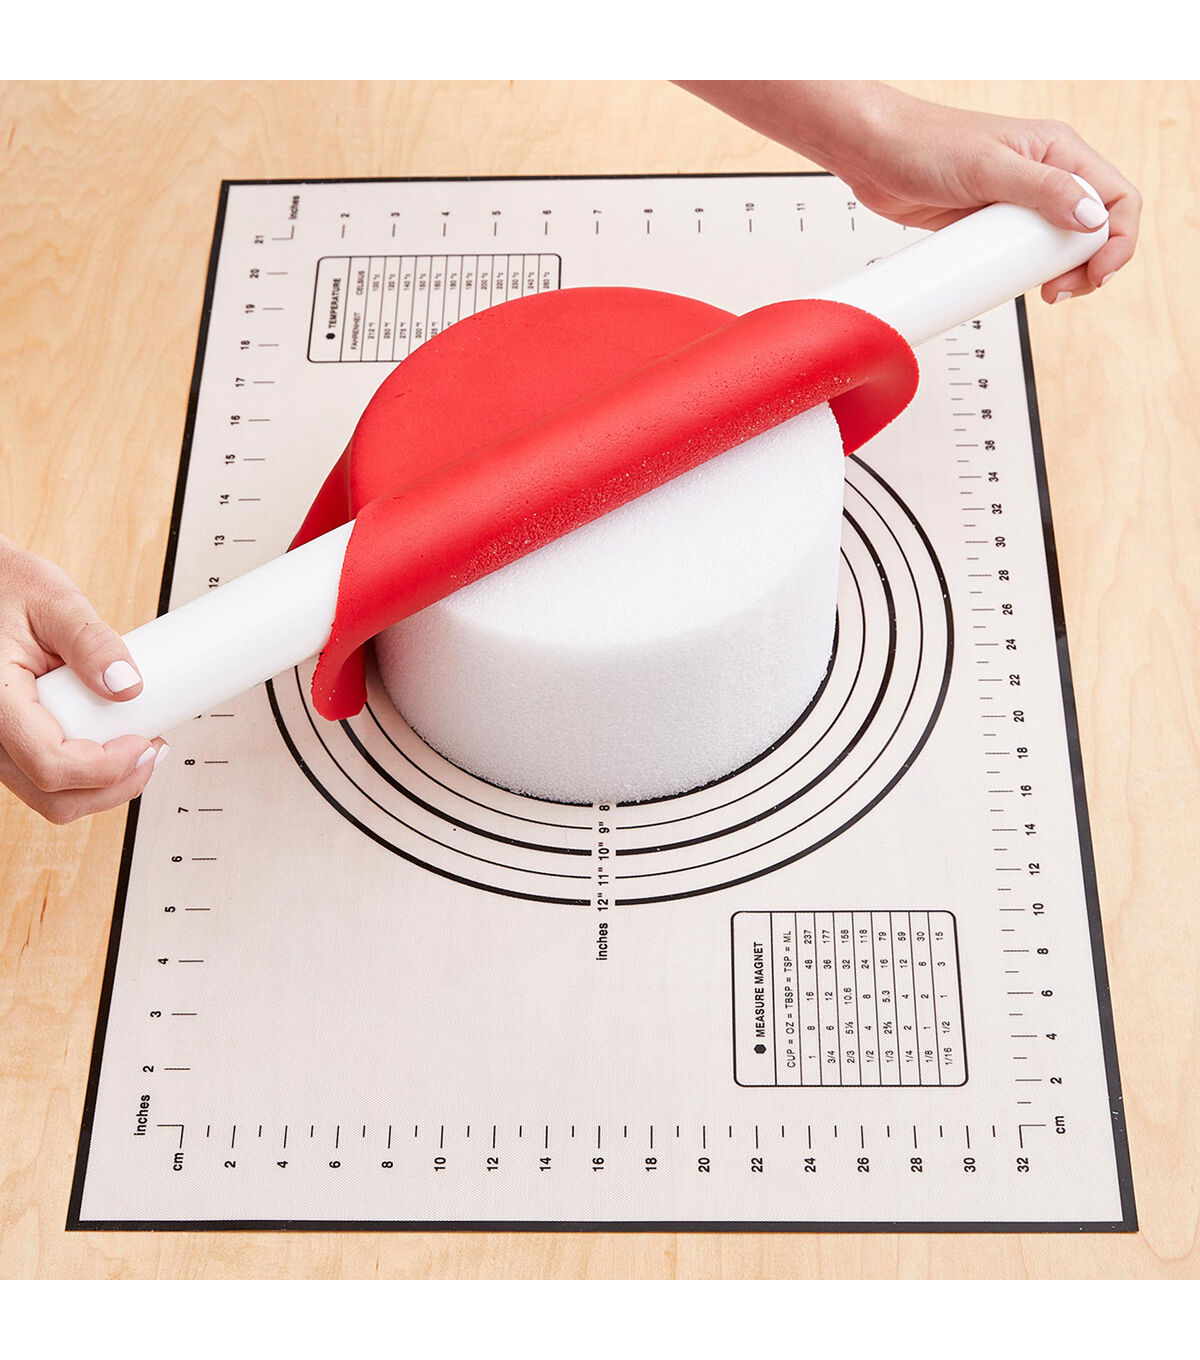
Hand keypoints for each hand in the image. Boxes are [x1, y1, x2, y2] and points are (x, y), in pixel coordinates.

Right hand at [0, 535, 166, 822]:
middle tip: (152, 750)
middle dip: (112, 785)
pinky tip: (114, 746)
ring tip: (140, 748)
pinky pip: (45, 776)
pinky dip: (85, 774)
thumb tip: (128, 686)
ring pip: (49, 796)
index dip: (107, 767)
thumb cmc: (7, 587)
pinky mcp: (11, 741)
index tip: (144, 742)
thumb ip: (91, 642)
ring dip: (101, 785)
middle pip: (52, 796)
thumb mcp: (53, 600)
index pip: (52, 763)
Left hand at [676, 81, 1140, 303]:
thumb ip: (1042, 190)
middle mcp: (1043, 175)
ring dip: (1058, 274)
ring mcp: (1014, 202)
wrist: (871, 154)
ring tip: (1042, 293)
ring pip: (1056, 245)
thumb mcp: (988, 167)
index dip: (1118, 239)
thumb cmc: (923, 143)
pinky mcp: (984, 225)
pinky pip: (1017, 255)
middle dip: (1088, 265)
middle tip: (1058, 291)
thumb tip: (1089, 218)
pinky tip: (1012, 287)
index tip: (1097, 273)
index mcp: (1058, 151)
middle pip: (1092, 228)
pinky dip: (1022, 274)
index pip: (1115, 197)